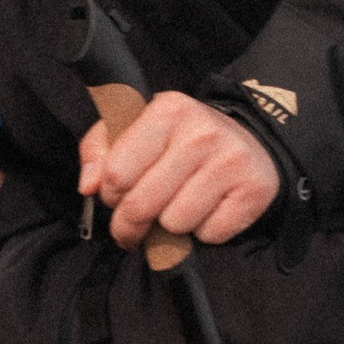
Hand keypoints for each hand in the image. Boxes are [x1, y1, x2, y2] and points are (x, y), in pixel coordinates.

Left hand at [79, 89, 281, 250]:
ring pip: (176, 224)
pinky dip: (204, 231)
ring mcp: (231, 161)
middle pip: (142, 205)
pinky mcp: (254, 189)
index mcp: (167, 110)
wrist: (249, 139)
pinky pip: (210, 234)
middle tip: (133, 226)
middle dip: (130, 226)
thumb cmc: (180, 139)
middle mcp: (202, 132)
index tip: (117, 198)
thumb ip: (99, 151)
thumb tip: (88, 186)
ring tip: (178, 205)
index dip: (111, 195)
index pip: (117, 173)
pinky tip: (208, 209)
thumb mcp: (135, 129)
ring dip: (172, 225)